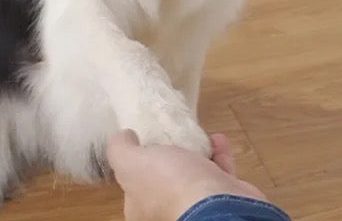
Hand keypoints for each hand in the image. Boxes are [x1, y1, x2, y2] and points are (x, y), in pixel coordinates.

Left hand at [107, 129, 266, 220]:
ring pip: (194, 175)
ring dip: (196, 150)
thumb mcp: (131, 162)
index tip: (144, 139)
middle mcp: (166, 210)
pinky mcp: (222, 196)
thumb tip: (121, 136)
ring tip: (195, 130)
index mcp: (140, 209)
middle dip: (170, 155)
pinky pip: (218, 171)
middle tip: (171, 132)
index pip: (133, 185)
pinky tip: (217, 138)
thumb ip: (119, 150)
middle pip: (165, 178)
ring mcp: (195, 205)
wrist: (215, 203)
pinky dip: (218, 152)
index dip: (137, 162)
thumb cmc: (168, 184)